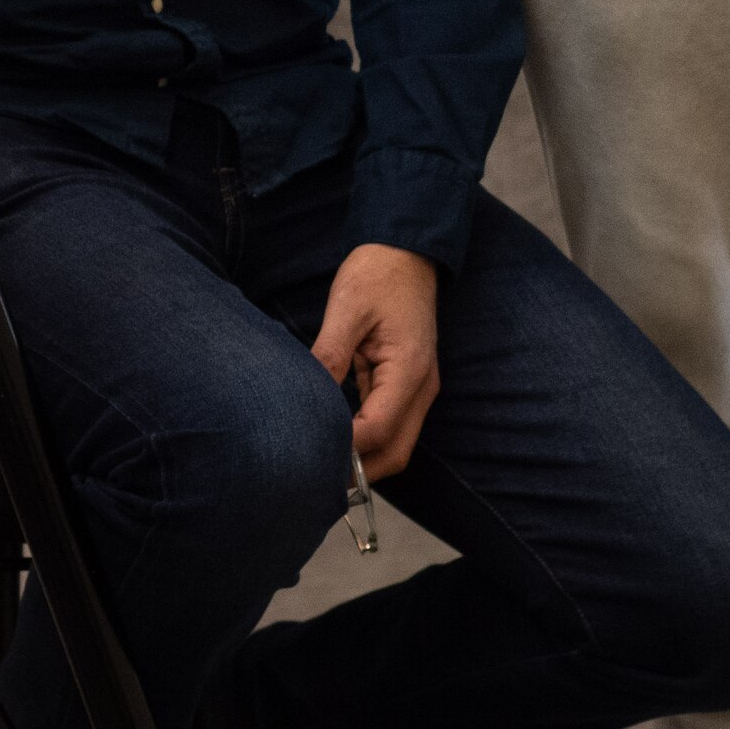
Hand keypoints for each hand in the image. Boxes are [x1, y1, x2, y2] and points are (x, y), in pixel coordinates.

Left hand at [311, 243, 442, 481]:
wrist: (406, 251)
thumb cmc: (377, 274)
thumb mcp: (346, 310)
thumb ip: (329, 356)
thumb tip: (307, 399)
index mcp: (410, 370)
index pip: (377, 429)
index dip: (344, 448)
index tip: (307, 453)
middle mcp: (422, 387)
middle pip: (394, 451)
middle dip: (359, 470)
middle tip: (312, 476)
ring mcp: (419, 388)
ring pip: (395, 444)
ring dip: (364, 460)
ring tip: (320, 463)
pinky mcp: (408, 384)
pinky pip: (391, 425)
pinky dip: (366, 440)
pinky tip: (335, 438)